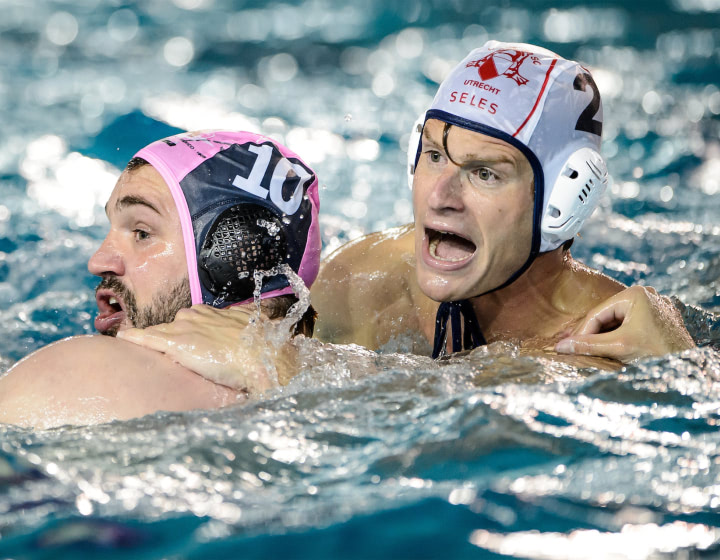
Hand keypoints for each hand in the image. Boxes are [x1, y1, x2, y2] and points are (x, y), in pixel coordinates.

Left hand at [117, 304, 298, 394]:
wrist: (260, 356)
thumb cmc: (260, 346)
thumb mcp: (252, 331)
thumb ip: (243, 331)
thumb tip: (249, 335)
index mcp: (211, 314)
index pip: (189, 322)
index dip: (186, 333)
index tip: (186, 343)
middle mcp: (194, 316)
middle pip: (172, 326)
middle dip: (170, 338)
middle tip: (172, 355)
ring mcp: (183, 328)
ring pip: (159, 333)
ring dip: (152, 342)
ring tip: (137, 350)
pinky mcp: (175, 343)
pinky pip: (147, 337)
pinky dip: (134, 338)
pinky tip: (121, 339)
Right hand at [554, 286, 695, 361]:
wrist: (690, 366)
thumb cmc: (658, 353)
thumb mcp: (619, 347)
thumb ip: (588, 345)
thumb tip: (560, 346)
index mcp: (634, 293)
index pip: (598, 313)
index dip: (581, 332)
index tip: (568, 347)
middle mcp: (645, 293)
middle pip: (608, 316)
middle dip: (594, 334)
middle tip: (577, 349)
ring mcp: (655, 304)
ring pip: (619, 320)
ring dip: (606, 335)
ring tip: (594, 351)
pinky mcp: (660, 317)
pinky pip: (632, 324)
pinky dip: (621, 335)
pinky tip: (613, 348)